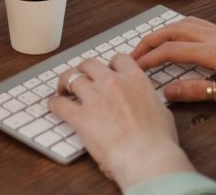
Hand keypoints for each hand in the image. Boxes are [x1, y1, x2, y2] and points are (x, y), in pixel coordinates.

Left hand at [49, 56, 195, 189]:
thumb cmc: (158, 140)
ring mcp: (95, 97)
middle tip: (81, 77)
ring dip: (65, 82)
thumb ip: (149, 101)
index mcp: (135, 79)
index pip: (118, 59)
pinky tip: (54, 106)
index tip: (107, 71)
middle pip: (90, 64)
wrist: (146, 156)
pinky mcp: (80, 116)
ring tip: (63, 88)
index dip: (111, 64)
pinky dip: (54, 103)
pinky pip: (59, 104)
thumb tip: (148, 104)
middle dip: (84, 69)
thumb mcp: (161, 112)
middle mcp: (113, 82)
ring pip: (71, 77)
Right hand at [132, 17, 215, 108]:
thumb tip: (168, 90)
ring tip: (150, 44)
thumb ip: (199, 91)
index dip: (148, 58)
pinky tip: (180, 36)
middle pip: (173, 30)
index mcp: (214, 51)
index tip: (133, 68)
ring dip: (164, 31)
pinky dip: (180, 27)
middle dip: (149, 40)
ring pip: (185, 23)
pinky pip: (197, 23)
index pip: (171, 50)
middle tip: (133, 53)